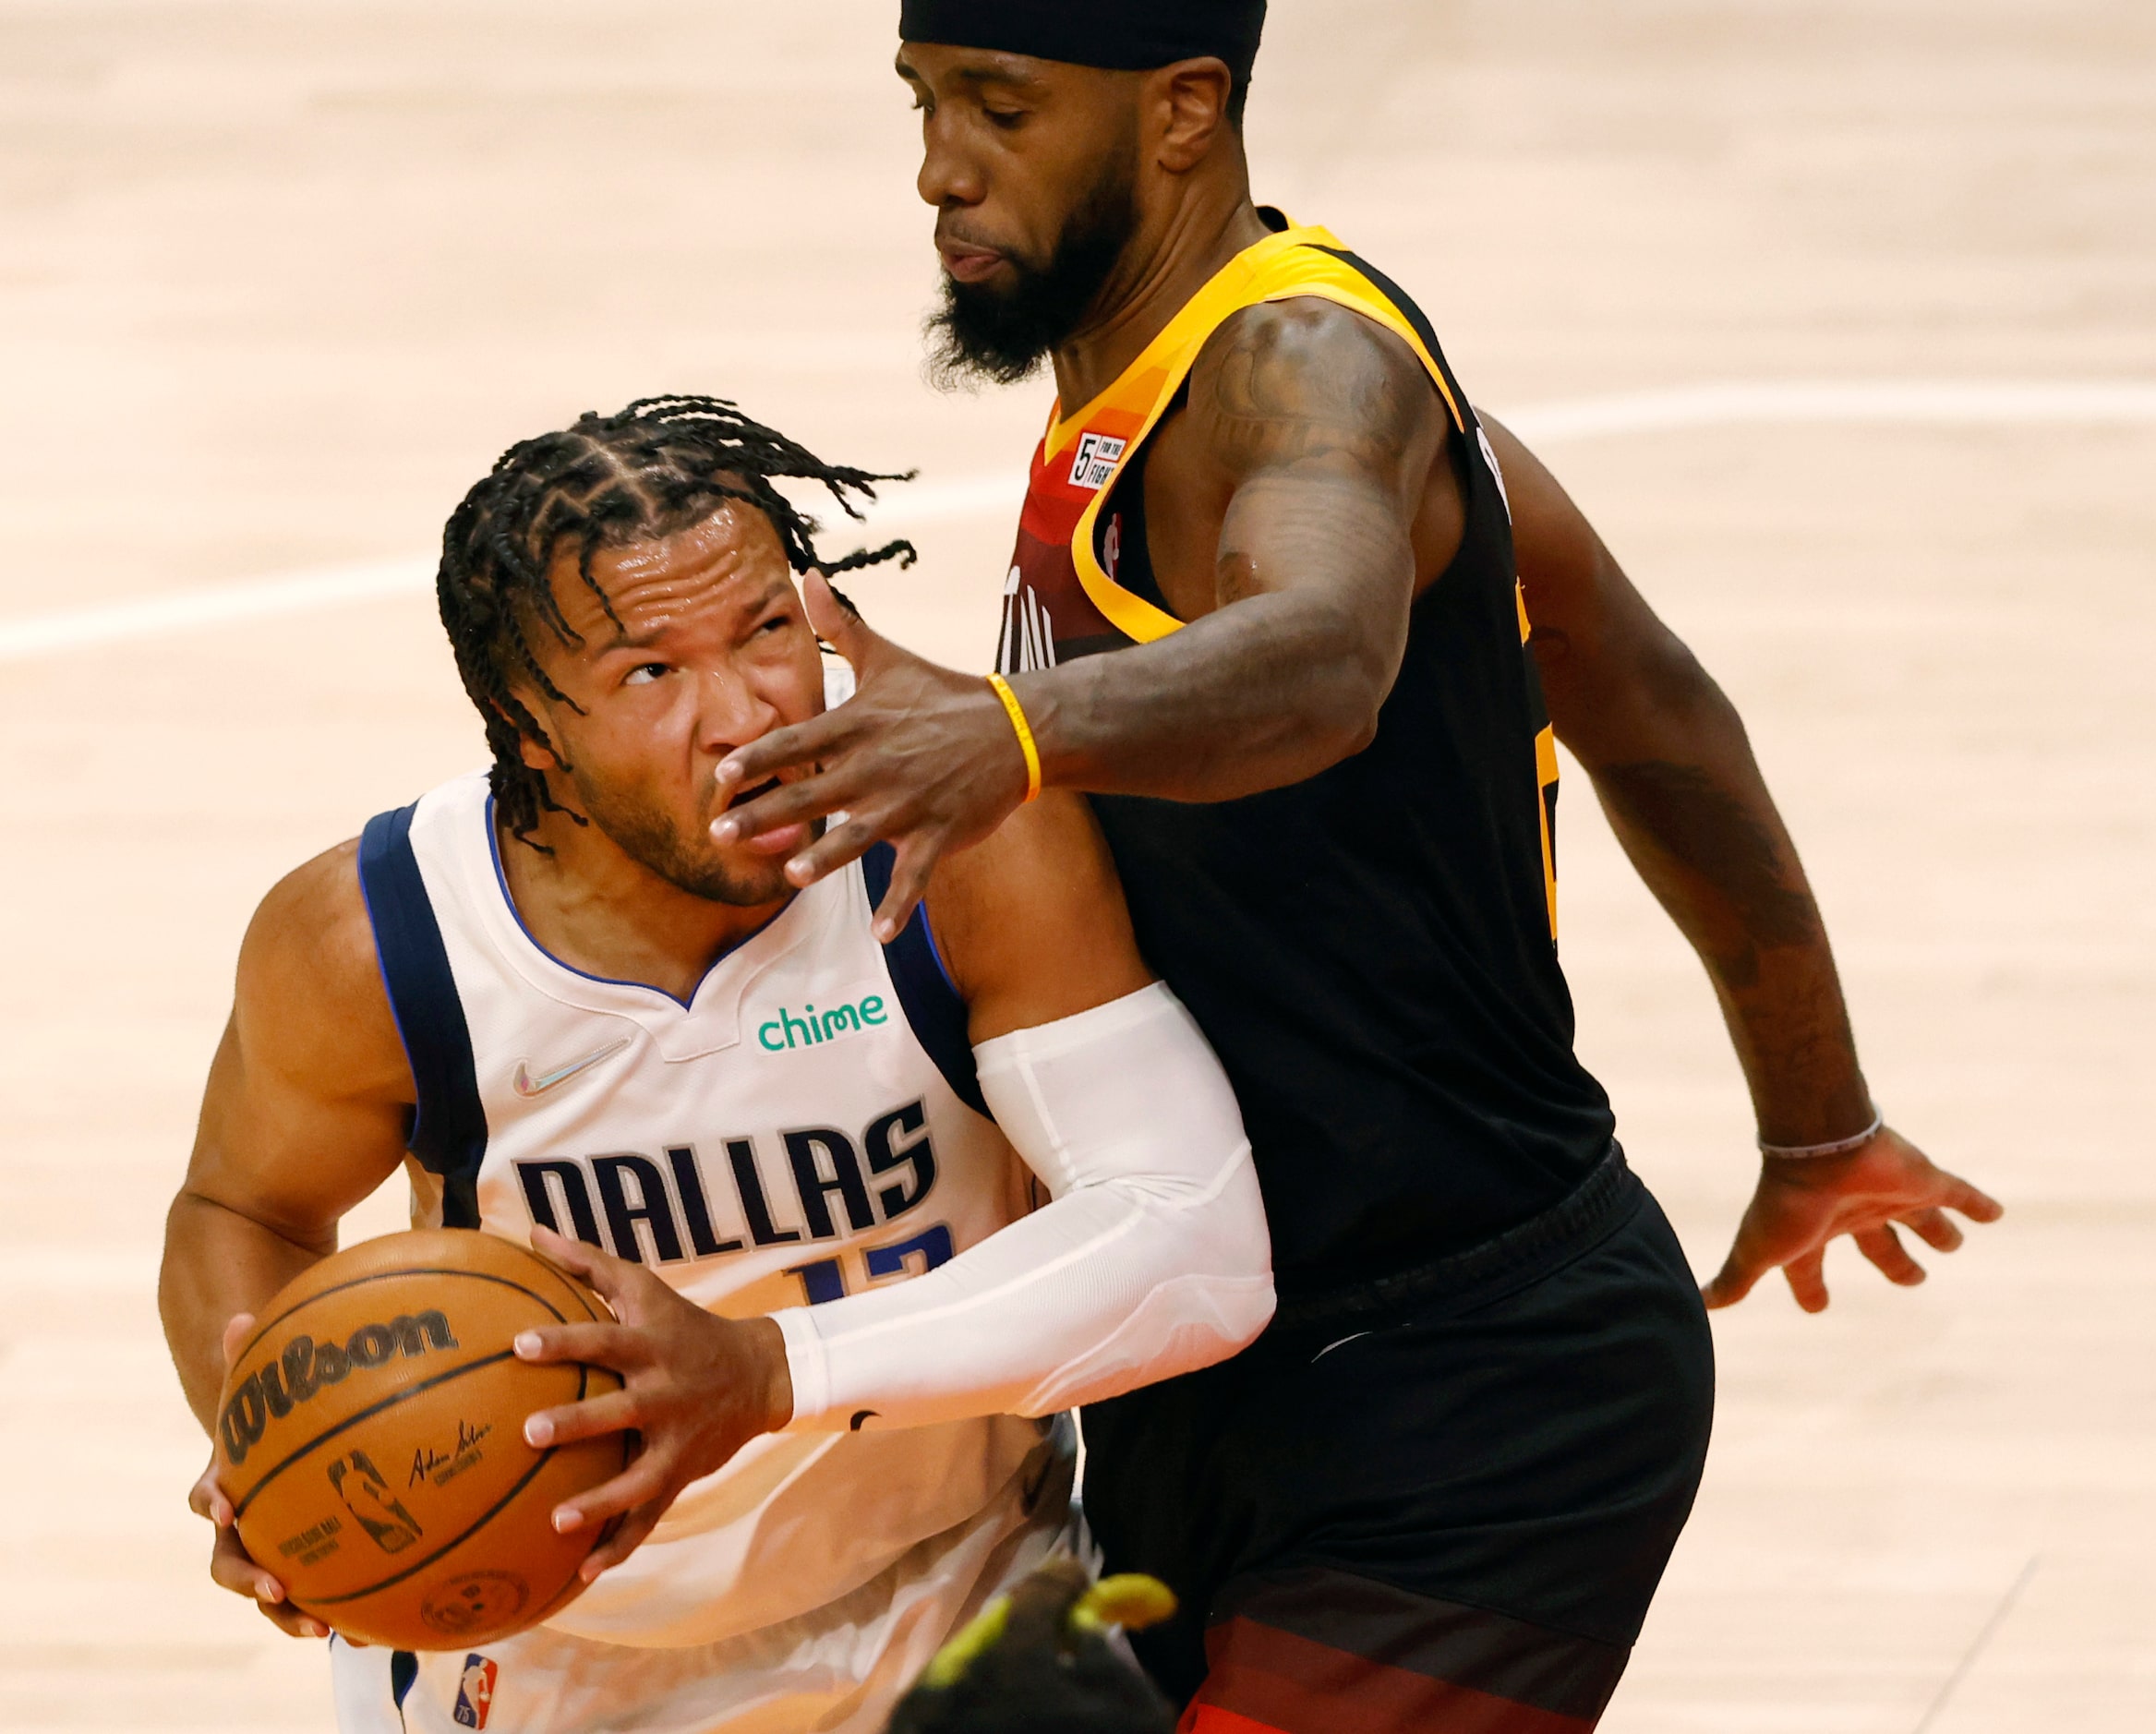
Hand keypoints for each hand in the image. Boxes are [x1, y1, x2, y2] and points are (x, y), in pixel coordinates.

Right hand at [189, 1311, 332, 1639]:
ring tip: (328, 1631)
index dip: (211, 1502)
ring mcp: (272, 1549)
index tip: (224, 1506)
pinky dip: (341, 1610)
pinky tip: (378, 1627)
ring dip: (291, 1615)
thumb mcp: (267, 1382)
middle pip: (230, 1562)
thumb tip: (242, 1316)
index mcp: (226, 1480)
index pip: (204, 1495)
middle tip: (279, 1586)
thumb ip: (256, 1354)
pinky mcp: (308, 1564)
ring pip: (270, 1592)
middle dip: (249, 1579)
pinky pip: (318, 1594)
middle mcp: (241, 1526)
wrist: (279, 1439)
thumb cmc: (275, 1406)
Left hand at [514, 1227, 794, 1579]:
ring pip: (638, 1476)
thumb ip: (588, 1264)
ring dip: (600, 1500)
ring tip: (557, 1519)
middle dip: (579, 1421)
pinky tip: (582, 1572)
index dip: (566, 1342)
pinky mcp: (681, 1475)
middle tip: (531, 1431)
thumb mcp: (646, 1287)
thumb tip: (530, 1232)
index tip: (521, 1344)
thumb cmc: (684, 1325)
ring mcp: (676, 1440)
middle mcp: (666, 1393)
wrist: (759, 1374)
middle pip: (622, 1409)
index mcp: (652, 1346)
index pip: (606, 1340)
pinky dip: (620, 1545)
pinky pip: (650, 1516)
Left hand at [709, 571, 1032, 938]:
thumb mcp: (889, 657)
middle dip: (766, 814)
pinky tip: (880, 934)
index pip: (798, 742)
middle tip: (721, 834)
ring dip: (828, 857)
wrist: (1015, 728)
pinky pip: (917, 875)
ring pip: (862, 834)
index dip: (759, 758)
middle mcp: (879, 765)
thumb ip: (839, 624)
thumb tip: (804, 573)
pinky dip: (901, 906)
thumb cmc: (942, 693)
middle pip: (813, 792)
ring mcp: (910, 802)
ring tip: (792, 875)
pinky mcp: (940, 832)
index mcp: (860, 725)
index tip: (720, 775)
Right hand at [1702, 1126, 2003, 1311]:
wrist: (1819, 1148)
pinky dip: (1978, 1205)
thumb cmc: (1786, 1202)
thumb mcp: (1760, 1251)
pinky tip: (1997, 1214)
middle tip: (1914, 1280)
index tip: (1818, 1305)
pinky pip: (1959, 1193)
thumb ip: (1737, 1279)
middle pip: (1879, 1246)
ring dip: (1938, 1232)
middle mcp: (1854, 1215)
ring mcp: (1890, 1196)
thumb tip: (1702, 1307)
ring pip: (1919, 1218)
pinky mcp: (1922, 1180)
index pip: (1811, 1270)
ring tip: (1954, 1243)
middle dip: (1896, 1266)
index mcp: (1816, 1233)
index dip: (1813, 1291)